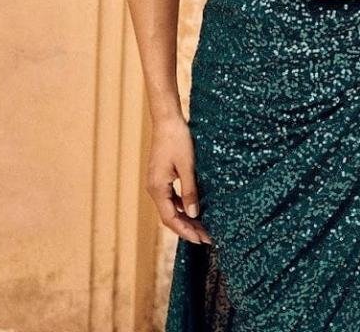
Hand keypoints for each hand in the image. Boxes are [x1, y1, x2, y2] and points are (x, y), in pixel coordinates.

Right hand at [147, 114, 212, 244]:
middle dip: (187, 228)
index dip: (186, 231)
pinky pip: (170, 198)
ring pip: (170, 208)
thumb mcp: (187, 165)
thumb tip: (194, 214)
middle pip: (169, 216)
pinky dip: (181, 206)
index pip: (170, 219)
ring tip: (202, 227)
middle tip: (206, 238)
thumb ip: (190, 191)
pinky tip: (194, 209)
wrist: (166, 119)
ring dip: (185, 218)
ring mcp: (157, 182)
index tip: (202, 239)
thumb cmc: (177, 139)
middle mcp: (154, 188)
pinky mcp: (161, 176)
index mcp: (157, 188)